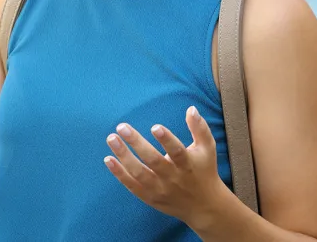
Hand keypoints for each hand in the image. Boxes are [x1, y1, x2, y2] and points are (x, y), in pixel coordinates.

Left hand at [104, 106, 231, 227]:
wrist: (204, 206)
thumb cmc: (204, 171)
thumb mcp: (207, 149)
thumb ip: (200, 129)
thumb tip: (191, 109)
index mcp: (187, 165)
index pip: (177, 152)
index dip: (167, 140)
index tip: (155, 126)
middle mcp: (173, 178)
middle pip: (153, 161)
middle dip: (137, 143)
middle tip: (122, 126)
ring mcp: (160, 189)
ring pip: (139, 173)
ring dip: (123, 156)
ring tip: (112, 139)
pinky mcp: (150, 197)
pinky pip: (132, 185)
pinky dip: (119, 173)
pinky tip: (108, 159)